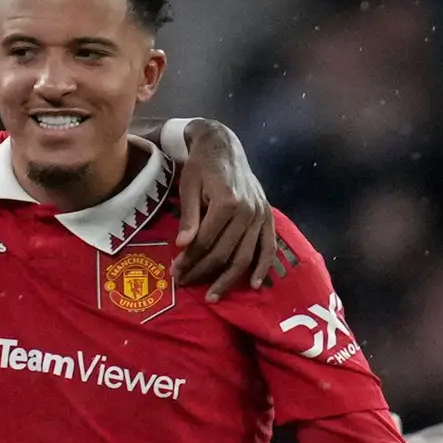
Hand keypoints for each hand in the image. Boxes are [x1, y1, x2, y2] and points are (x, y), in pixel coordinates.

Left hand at [169, 122, 291, 293]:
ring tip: (213, 295)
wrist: (224, 147)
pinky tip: (254, 284)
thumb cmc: (201, 166)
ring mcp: (260, 215)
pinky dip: (263, 267)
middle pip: (224, 252)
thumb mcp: (188, 187)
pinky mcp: (267, 216)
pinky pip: (268, 247)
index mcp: (227, 202)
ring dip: (228, 279)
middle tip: (185, 283)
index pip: (205, 241)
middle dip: (203, 272)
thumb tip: (183, 247)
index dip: (189, 260)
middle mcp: (248, 211)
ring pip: (245, 256)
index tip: (174, 272)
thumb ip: (189, 218)